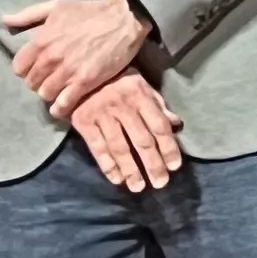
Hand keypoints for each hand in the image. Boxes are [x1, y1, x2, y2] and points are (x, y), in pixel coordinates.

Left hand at [7, 0, 149, 116]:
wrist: (124, 17)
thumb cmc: (90, 11)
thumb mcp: (56, 6)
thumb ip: (28, 15)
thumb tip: (5, 19)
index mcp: (41, 40)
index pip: (18, 67)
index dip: (26, 69)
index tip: (36, 68)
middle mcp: (51, 58)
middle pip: (31, 83)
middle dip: (38, 81)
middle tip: (49, 78)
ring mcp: (68, 71)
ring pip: (45, 94)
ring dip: (50, 94)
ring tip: (59, 89)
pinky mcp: (85, 82)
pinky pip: (63, 104)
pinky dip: (60, 108)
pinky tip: (63, 106)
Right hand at [69, 79, 183, 191]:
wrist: (79, 70)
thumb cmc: (116, 79)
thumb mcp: (140, 85)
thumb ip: (157, 106)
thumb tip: (177, 125)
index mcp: (140, 95)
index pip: (159, 126)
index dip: (168, 147)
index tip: (175, 166)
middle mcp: (122, 105)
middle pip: (141, 140)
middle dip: (152, 164)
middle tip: (160, 183)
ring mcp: (102, 114)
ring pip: (120, 147)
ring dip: (130, 170)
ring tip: (138, 187)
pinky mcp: (83, 121)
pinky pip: (97, 147)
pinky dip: (107, 165)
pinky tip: (117, 179)